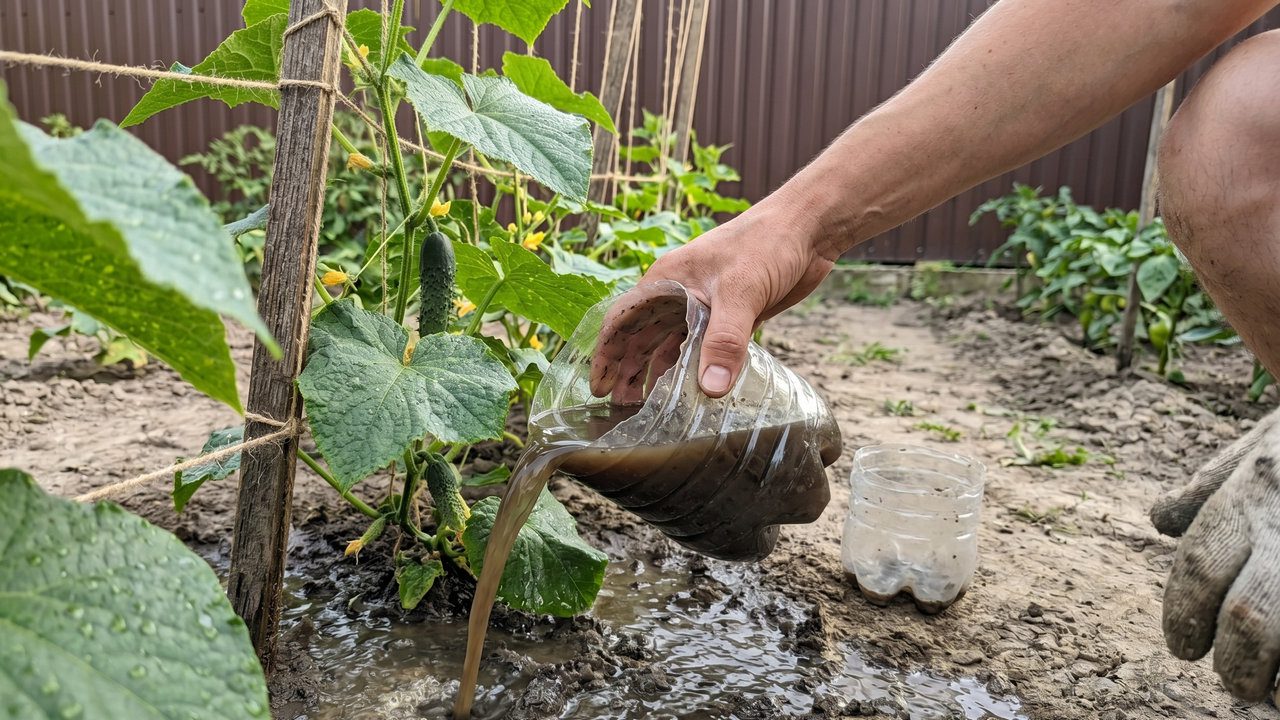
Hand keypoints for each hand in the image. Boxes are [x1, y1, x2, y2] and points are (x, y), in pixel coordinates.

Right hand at [589, 198, 834, 399]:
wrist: (809, 229)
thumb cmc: (767, 243)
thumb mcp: (741, 291)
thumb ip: (724, 341)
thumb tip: (710, 390)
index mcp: (667, 280)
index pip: (622, 320)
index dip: (607, 355)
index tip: (599, 387)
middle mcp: (678, 294)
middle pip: (640, 338)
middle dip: (627, 371)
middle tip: (620, 409)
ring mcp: (703, 306)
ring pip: (669, 345)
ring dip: (656, 374)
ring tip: (647, 408)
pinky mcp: (729, 317)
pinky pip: (701, 350)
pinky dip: (691, 371)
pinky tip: (689, 393)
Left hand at [1158, 409, 1279, 701]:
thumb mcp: (1261, 447)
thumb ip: (1209, 486)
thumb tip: (1159, 519)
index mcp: (1252, 495)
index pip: (1198, 567)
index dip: (1182, 616)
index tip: (1183, 645)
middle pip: (1249, 618)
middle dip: (1235, 662)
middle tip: (1231, 679)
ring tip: (1274, 689)